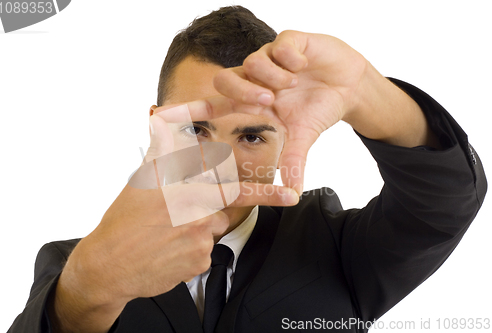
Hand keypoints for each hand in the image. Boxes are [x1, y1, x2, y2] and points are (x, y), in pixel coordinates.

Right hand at [48, 106, 299, 332]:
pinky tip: (167, 253)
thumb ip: (160, 150)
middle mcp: (196, 215)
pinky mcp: (197, 264)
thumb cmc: (123, 220)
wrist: (108, 265)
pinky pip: (204, 254)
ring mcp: (199, 241)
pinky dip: (190, 253)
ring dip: (194, 232)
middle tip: (196, 219)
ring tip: (164, 237)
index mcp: (185, 190)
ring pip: (211, 232)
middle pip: (220, 211)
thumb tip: (160, 117)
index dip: (266, 193)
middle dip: (206, 214)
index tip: (291, 195)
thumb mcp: (140, 180)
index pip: (232, 189)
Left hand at [155, 30, 436, 193]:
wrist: (349, 87)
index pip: (220, 103)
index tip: (181, 118)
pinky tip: (303, 66)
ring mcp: (272, 58)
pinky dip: (290, 57)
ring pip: (253, 61)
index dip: (201, 109)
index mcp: (253, 101)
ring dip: (272, 76)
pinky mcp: (292, 41)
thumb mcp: (304, 138)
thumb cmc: (318, 110)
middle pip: (225, 78)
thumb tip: (293, 193)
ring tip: (293, 85)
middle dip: (243, 91)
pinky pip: (280, 43)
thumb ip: (294, 162)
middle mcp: (257, 78)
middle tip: (268, 101)